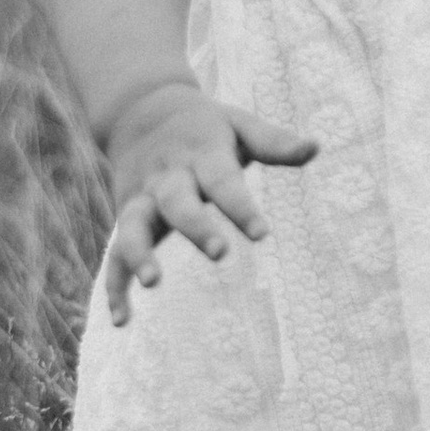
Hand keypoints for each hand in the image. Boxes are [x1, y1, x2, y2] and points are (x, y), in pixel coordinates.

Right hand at [99, 80, 317, 326]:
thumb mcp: (238, 124)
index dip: (241, 208)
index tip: (262, 235)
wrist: (139, 109)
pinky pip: (114, 253)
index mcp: (201, 154)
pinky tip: (122, 321)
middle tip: (219, 252)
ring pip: (132, 226)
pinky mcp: (124, 217)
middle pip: (177, 202)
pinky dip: (114, 286)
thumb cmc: (204, 126)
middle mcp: (168, 178)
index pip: (223, 181)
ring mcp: (141, 198)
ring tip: (153, 282)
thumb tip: (316, 147)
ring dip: (139, 253)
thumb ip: (273, 142)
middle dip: (196, 226)